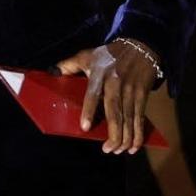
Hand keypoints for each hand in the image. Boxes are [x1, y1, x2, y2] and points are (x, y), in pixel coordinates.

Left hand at [55, 39, 160, 153]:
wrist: (140, 45)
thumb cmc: (109, 53)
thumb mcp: (87, 55)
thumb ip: (69, 64)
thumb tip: (52, 73)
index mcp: (100, 74)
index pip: (93, 94)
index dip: (89, 111)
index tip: (85, 127)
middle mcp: (116, 83)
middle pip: (115, 112)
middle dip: (113, 134)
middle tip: (107, 150)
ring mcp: (131, 90)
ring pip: (129, 118)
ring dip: (125, 138)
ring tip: (117, 151)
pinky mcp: (143, 94)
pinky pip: (140, 117)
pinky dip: (138, 133)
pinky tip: (133, 146)